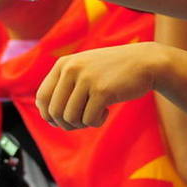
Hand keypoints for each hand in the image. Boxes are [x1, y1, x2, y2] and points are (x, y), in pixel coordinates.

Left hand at [36, 42, 162, 129]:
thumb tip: (45, 115)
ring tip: (95, 114)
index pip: (42, 97)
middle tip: (81, 121)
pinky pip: (89, 120)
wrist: (144, 63)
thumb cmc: (112, 71)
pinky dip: (96, 122)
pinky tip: (106, 112)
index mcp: (63, 64)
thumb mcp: (83, 70)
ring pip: (71, 118)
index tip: (60, 121)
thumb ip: (64, 86)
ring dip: (82, 123)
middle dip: (66, 124)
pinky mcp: (103, 91)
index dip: (48, 115)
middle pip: (55, 112)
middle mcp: (72, 69)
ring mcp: (87, 79)